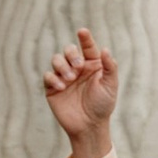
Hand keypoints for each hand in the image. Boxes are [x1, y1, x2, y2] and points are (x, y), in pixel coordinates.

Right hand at [41, 28, 119, 157]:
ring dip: (62, 65)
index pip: (88, 47)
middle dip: (71, 54)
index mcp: (92, 65)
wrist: (89, 125)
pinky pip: (48, 76)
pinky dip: (53, 78)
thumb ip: (109, 67)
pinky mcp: (53, 87)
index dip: (85, 38)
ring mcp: (64, 77)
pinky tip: (61, 86)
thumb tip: (105, 49)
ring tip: (70, 78)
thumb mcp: (110, 86)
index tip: (82, 31)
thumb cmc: (102, 105)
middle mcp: (77, 68)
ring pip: (56, 60)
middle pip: (69, 50)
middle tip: (78, 66)